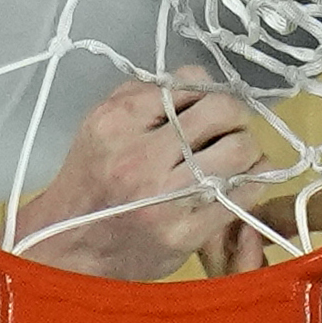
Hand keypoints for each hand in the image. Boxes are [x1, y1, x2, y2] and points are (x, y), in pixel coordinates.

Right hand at [14, 70, 262, 282]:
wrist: (69, 242)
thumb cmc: (91, 176)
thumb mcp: (103, 120)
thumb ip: (148, 93)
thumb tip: (202, 81)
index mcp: (121, 121)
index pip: (193, 82)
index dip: (210, 91)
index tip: (209, 107)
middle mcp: (141, 157)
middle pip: (223, 112)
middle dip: (236, 117)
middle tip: (231, 129)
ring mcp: (165, 199)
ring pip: (240, 152)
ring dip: (248, 150)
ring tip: (236, 157)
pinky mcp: (186, 233)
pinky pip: (242, 196)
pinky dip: (252, 182)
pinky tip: (240, 181)